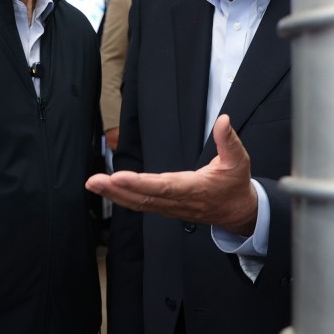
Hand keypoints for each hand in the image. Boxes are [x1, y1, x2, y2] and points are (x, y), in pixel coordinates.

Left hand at [85, 114, 257, 235]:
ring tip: (94, 184)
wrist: (238, 212)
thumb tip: (224, 121)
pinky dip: (123, 198)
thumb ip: (229, 140)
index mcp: (195, 189)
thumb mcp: (239, 160)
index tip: (120, 178)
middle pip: (144, 197)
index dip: (141, 183)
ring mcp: (171, 207)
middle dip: (117, 190)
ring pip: (139, 203)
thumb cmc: (235, 185)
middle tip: (94, 181)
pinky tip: (108, 190)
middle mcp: (179, 201)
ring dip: (115, 195)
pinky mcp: (166, 208)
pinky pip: (141, 204)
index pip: (164, 186)